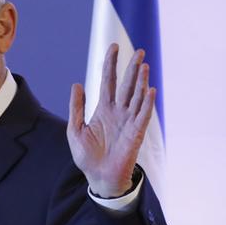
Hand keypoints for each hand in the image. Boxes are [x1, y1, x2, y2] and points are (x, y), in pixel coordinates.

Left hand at [67, 44, 154, 197]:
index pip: (108, 81)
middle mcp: (118, 112)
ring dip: (141, 81)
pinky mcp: (136, 133)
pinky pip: (143, 115)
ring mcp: (128, 121)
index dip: (110, 64)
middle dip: (132, 68)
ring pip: (136, 96)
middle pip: (126, 85)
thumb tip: (77, 84)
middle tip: (139, 51)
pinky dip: (147, 103)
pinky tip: (150, 90)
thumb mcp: (75, 129)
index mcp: (103, 109)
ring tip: (144, 65)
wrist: (98, 177)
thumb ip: (76, 107)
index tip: (113, 47)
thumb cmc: (87, 156)